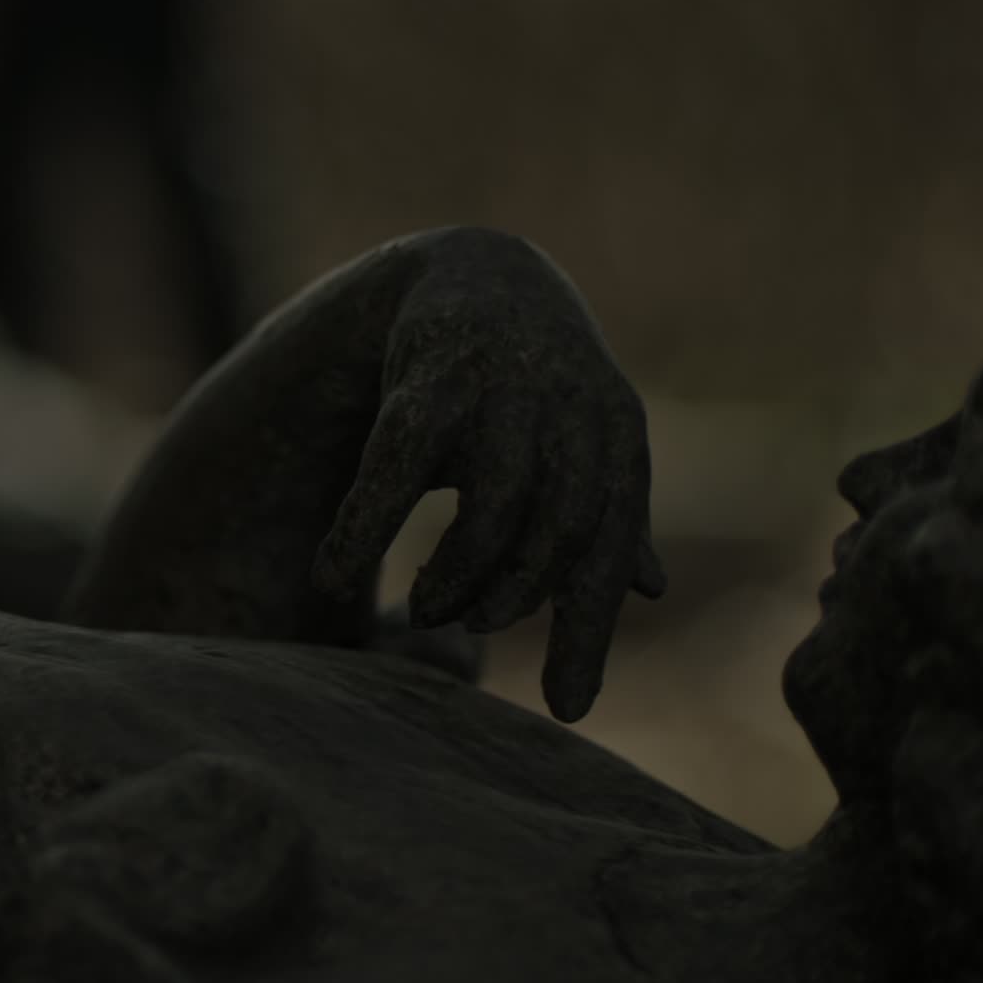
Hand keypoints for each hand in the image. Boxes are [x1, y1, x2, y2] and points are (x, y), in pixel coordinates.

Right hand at [303, 236, 665, 720]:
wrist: (473, 273)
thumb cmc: (534, 381)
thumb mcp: (582, 444)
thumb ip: (606, 514)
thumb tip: (649, 590)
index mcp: (614, 436)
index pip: (606, 549)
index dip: (587, 633)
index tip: (565, 710)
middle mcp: (569, 409)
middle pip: (557, 529)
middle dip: (511, 595)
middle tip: (466, 626)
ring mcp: (499, 387)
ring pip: (493, 503)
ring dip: (457, 573)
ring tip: (425, 610)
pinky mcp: (426, 376)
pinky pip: (398, 467)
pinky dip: (366, 527)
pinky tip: (334, 574)